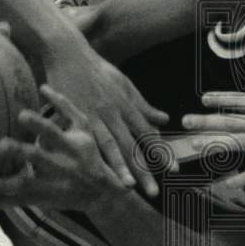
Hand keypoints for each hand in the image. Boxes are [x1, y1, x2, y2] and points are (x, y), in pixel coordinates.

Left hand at [0, 83, 129, 210]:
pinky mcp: (46, 200)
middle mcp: (63, 166)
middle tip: (0, 145)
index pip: (54, 133)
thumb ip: (65, 107)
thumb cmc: (89, 152)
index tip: (20, 115)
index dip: (38, 124)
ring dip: (5, 184)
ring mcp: (54, 186)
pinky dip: (3, 201)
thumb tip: (43, 86)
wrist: (103, 192)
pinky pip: (22, 202)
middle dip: (20, 152)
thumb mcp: (84, 128)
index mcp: (72, 146)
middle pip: (39, 158)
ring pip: (28, 186)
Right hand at [43, 42, 174, 196]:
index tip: (174, 170)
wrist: (70, 53)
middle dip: (144, 170)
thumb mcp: (126, 84)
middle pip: (132, 145)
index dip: (161, 152)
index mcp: (128, 107)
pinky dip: (90, 156)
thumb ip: (144, 105)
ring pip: (110, 145)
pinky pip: (84, 140)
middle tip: (154, 192)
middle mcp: (115, 113)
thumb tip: (165, 119)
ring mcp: (95, 115)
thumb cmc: (98, 70)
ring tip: (127, 187)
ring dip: (119, 167)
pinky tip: (93, 172)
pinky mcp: (74, 116)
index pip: (149, 134)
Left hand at [178, 67, 244, 189]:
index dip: (220, 98)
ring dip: (214, 143)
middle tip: (185, 121)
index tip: (203, 98)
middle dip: (206, 120)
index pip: (240, 100)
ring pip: (238, 142)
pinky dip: (241, 178)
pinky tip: (226, 184)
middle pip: (231, 120)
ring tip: (195, 144)